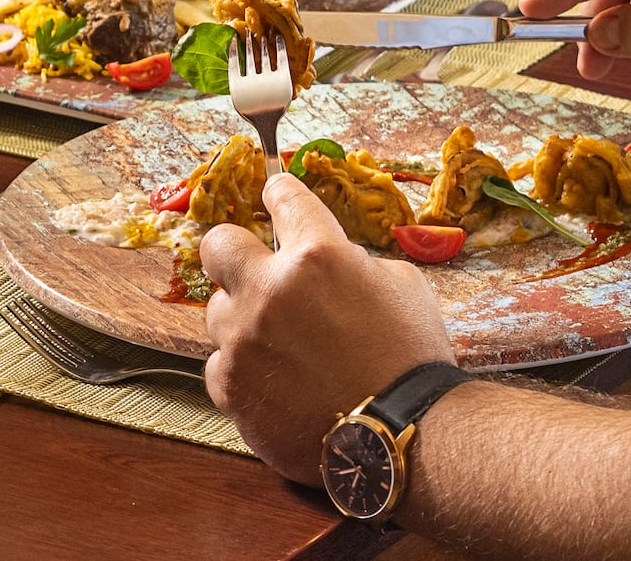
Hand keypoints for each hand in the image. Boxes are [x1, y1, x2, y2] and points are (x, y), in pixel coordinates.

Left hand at [200, 174, 455, 482]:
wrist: (405, 437)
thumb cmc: (412, 360)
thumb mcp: (402, 287)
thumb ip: (352, 264)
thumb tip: (330, 263)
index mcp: (317, 256)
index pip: (284, 198)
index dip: (280, 192)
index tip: (275, 192)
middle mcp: (269, 290)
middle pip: (218, 244)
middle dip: (235, 251)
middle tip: (255, 268)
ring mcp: (243, 339)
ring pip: (217, 310)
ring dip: (243, 319)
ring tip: (279, 344)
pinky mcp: (230, 385)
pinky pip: (220, 362)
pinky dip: (242, 368)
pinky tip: (275, 380)